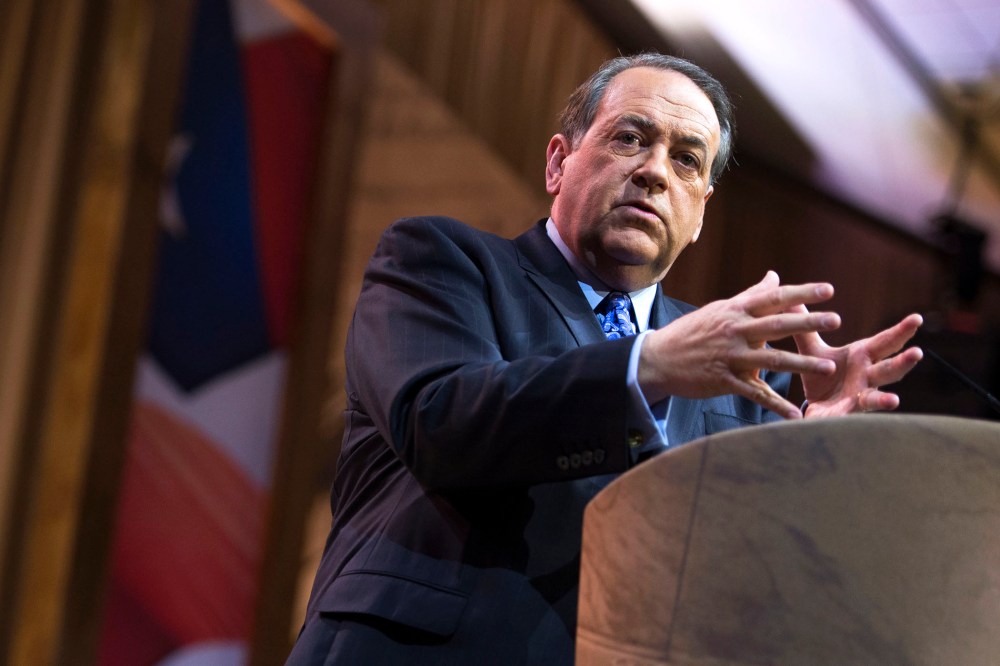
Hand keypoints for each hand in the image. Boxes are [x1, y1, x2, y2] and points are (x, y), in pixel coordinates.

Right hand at [639, 271, 840, 418]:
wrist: (659, 358)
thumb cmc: (692, 332)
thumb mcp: (721, 309)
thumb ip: (751, 295)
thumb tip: (775, 276)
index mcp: (736, 311)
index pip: (773, 298)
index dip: (802, 293)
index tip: (828, 290)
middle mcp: (735, 331)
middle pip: (777, 325)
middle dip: (807, 322)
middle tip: (836, 320)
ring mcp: (730, 357)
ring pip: (772, 360)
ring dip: (802, 364)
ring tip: (829, 366)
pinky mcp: (724, 381)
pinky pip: (755, 394)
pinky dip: (776, 406)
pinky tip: (794, 414)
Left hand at [792, 307, 922, 416]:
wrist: (813, 407)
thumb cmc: (822, 376)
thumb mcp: (812, 350)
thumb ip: (805, 328)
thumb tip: (791, 301)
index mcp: (862, 357)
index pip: (885, 342)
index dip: (901, 331)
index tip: (917, 318)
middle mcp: (867, 377)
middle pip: (889, 369)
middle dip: (903, 362)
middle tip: (918, 352)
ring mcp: (861, 398)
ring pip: (877, 398)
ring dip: (885, 400)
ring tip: (894, 401)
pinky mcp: (847, 415)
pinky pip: (854, 418)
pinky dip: (855, 424)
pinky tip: (863, 427)